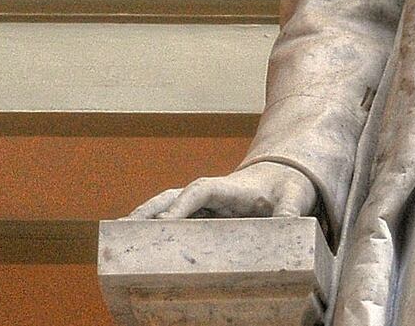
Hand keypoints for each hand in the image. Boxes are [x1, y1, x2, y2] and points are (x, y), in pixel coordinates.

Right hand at [128, 161, 318, 219]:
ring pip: (170, 205)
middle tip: (123, 229)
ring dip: (146, 216)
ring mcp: (208, 202)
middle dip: (150, 211)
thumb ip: (291, 211)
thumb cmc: (291, 185)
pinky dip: (155, 224)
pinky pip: (177, 217)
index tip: (165, 222)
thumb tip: (286, 228)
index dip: (182, 205)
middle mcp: (214, 192)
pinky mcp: (207, 213)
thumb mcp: (297, 196)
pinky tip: (137, 239)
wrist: (288, 174)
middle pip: (176, 196)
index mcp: (233, 186)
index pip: (202, 191)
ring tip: (118, 234)